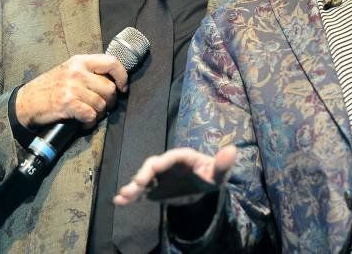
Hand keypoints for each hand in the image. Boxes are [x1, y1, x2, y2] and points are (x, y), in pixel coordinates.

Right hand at [15, 54, 127, 129]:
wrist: (25, 102)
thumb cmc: (48, 88)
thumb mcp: (68, 71)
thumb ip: (88, 72)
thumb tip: (112, 82)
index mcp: (79, 61)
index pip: (111, 62)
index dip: (122, 76)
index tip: (122, 88)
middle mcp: (77, 72)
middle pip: (109, 88)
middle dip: (109, 102)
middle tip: (100, 107)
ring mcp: (72, 87)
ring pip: (101, 104)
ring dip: (98, 114)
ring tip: (88, 115)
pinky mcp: (68, 103)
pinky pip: (91, 116)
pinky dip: (89, 123)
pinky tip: (82, 123)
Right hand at [113, 145, 236, 206]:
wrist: (201, 186)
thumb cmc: (211, 175)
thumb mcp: (218, 173)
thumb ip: (223, 164)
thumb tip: (232, 149)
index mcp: (182, 157)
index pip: (170, 157)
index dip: (160, 163)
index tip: (154, 168)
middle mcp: (166, 165)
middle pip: (152, 166)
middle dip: (143, 174)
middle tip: (137, 185)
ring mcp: (158, 177)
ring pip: (143, 179)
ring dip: (132, 187)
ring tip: (122, 196)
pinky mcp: (153, 189)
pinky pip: (140, 192)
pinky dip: (130, 196)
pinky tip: (119, 202)